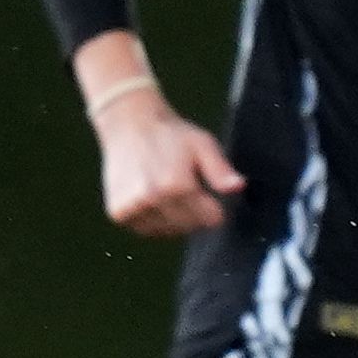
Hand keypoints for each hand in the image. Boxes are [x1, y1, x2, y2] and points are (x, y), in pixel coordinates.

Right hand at [95, 95, 241, 237]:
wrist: (128, 125)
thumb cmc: (170, 135)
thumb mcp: (203, 144)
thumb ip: (221, 170)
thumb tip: (238, 187)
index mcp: (177, 184)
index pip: (211, 219)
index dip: (214, 208)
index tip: (207, 195)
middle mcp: (153, 198)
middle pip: (189, 227)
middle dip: (195, 214)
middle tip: (185, 191)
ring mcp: (133, 207)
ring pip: (167, 231)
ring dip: (172, 219)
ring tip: (166, 192)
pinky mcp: (119, 212)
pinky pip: (145, 229)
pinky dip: (152, 221)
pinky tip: (151, 200)